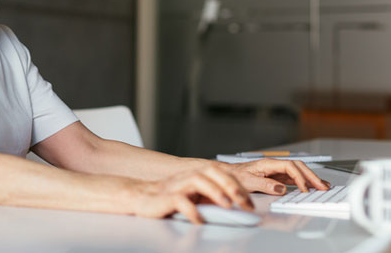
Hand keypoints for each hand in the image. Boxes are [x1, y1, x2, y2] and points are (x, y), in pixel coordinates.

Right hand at [130, 162, 253, 223]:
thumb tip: (236, 206)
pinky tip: (200, 219)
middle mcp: (187, 176)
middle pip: (212, 172)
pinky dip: (191, 210)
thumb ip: (212, 197)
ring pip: (197, 180)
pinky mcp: (165, 198)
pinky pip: (179, 200)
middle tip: (244, 202)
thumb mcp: (195, 197)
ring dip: (215, 192)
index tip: (250, 201)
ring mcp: (176, 186)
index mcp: (197, 174)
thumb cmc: (169, 197)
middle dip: (231, 186)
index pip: (221, 173)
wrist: (140, 197)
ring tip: (227, 205)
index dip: (237, 185)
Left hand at [225, 159, 330, 194]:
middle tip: (323, 186)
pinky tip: (312, 187)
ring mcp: (276, 171)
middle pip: (298, 167)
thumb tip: (280, 189)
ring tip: (323, 186)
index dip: (299, 177)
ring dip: (311, 178)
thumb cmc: (236, 176)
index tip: (305, 188)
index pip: (289, 167)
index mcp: (268, 164)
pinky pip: (293, 178)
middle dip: (311, 176)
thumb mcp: (247, 181)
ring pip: (298, 172)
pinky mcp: (276, 177)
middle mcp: (274, 165)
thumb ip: (264, 185)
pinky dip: (304, 182)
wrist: (228, 175)